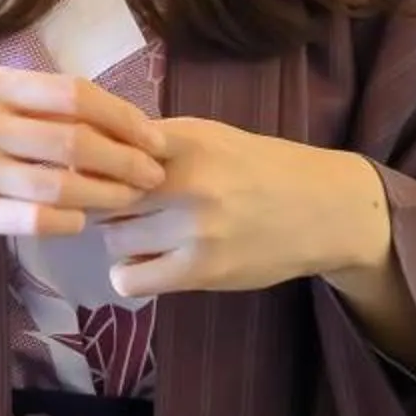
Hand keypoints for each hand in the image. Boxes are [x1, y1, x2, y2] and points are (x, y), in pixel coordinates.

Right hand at [0, 67, 167, 277]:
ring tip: (128, 200)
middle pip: (77, 140)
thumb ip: (32, 102)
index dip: (125, 117)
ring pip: (62, 185)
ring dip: (107, 195)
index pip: (76, 94)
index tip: (156, 138)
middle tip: (154, 175)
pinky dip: (69, 222)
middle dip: (128, 160)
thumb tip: (112, 116)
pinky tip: (81, 222)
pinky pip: (35, 221)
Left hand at [94, 118, 392, 297]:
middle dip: (108, 202)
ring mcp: (194, 229)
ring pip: (114, 238)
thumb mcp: (208, 136)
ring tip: (147, 232)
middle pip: (104, 196)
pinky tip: (149, 262)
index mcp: (186, 141)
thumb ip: (154, 141)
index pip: (109, 149)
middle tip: (127, 206)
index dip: (93, 163)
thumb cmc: (258, 167)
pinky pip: (129, 279)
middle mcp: (187, 182)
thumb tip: (90, 148)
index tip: (96, 170)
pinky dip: (131, 273)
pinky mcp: (202, 270)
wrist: (324, 210)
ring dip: (122, 237)